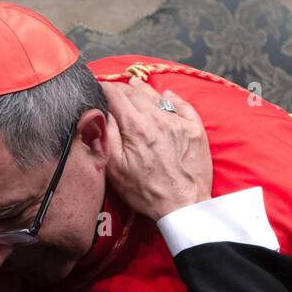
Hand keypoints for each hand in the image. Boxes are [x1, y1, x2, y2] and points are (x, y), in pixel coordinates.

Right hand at [101, 77, 211, 220]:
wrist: (183, 205)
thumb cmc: (146, 192)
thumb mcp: (115, 168)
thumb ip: (106, 136)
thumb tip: (100, 112)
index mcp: (135, 126)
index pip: (115, 94)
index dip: (103, 88)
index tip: (97, 87)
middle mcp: (158, 118)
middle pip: (135, 92)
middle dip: (121, 88)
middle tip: (112, 90)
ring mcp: (179, 122)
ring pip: (157, 96)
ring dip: (142, 90)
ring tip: (133, 86)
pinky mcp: (194, 129)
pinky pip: (182, 105)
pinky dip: (171, 98)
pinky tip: (166, 95)